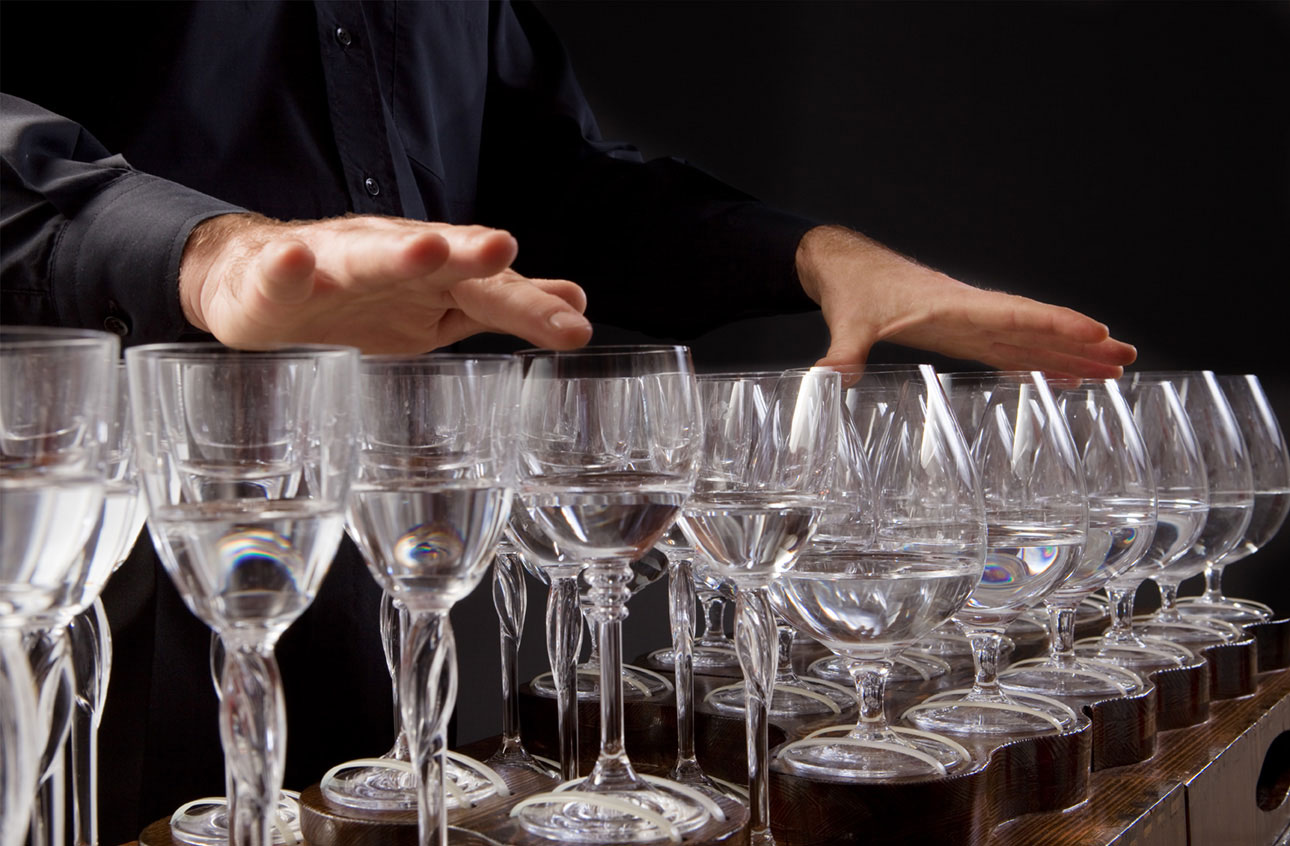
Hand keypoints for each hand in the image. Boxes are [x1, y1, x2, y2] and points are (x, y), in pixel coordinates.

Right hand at [178, 213, 592, 352]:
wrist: (266, 281)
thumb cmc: (365, 299)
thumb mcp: (441, 310)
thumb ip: (502, 306)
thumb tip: (575, 302)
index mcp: (436, 275)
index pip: (492, 288)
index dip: (532, 304)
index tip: (576, 318)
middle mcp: (393, 257)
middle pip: (438, 258)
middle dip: (471, 253)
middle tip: (503, 248)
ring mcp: (334, 266)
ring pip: (367, 255)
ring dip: (396, 251)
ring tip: (425, 248)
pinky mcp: (275, 280)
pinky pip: (280, 273)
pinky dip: (287, 266)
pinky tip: (295, 261)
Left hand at [796, 225, 1136, 376]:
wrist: (846, 267)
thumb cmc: (852, 288)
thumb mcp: (846, 320)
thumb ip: (843, 350)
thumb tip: (828, 376)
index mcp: (950, 306)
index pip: (1012, 315)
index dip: (1054, 325)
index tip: (1096, 332)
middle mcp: (970, 313)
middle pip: (1035, 328)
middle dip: (1081, 344)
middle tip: (1127, 358)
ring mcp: (971, 323)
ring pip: (1030, 340)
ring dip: (1072, 355)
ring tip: (1116, 369)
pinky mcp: (963, 334)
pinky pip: (1011, 350)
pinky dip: (1042, 363)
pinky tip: (1067, 378)